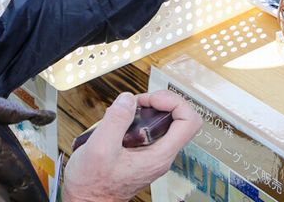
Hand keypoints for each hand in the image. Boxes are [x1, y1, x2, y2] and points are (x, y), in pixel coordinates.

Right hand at [63, 91, 200, 201]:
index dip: (174, 102)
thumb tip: (128, 99)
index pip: (189, 121)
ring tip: (125, 109)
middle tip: (137, 102)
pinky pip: (150, 130)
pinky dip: (138, 119)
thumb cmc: (93, 185)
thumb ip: (116, 120)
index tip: (151, 99)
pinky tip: (120, 121)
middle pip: (179, 119)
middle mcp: (161, 156)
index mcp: (159, 156)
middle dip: (159, 102)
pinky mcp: (143, 154)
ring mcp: (153, 156)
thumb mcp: (100, 148)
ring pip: (165, 123)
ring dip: (147, 109)